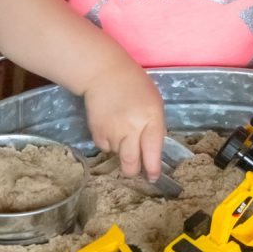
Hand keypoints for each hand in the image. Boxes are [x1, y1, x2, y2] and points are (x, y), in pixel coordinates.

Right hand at [83, 56, 165, 180]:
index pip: (153, 150)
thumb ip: (155, 126)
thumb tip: (153, 150)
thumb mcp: (154, 103)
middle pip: (131, 163)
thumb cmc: (135, 86)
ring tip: (123, 131)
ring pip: (118, 156)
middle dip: (134, 172)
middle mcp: (131, 128)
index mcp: (150, 118)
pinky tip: (111, 127)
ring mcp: (112, 131)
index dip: (153, 168)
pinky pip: (105, 148)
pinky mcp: (97, 132)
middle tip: (136, 171)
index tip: (153, 177)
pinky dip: (109, 143)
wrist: (104, 74)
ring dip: (121, 150)